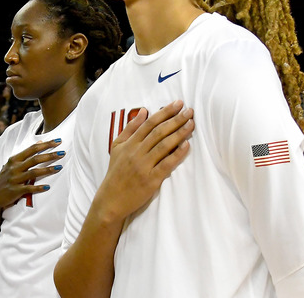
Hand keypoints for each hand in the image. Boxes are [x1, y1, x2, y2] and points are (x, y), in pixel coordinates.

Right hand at [0, 140, 63, 211]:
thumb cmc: (5, 179)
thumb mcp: (13, 164)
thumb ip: (26, 154)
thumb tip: (40, 142)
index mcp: (14, 159)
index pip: (32, 149)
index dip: (46, 144)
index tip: (58, 141)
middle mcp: (14, 168)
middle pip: (35, 159)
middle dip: (50, 155)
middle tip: (62, 152)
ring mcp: (15, 179)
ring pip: (33, 172)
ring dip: (47, 170)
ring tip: (59, 167)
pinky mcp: (15, 191)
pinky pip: (29, 188)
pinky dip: (38, 187)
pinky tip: (47, 187)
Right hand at [96, 101, 193, 221]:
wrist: (111, 199)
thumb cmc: (115, 172)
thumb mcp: (117, 147)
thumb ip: (130, 129)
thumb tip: (143, 111)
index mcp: (129, 143)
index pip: (149, 123)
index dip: (164, 112)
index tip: (178, 104)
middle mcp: (136, 152)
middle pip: (159, 132)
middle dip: (176, 119)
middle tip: (189, 110)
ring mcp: (144, 166)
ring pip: (164, 145)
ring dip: (179, 133)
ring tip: (191, 124)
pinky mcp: (151, 180)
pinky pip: (166, 164)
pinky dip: (177, 154)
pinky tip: (187, 146)